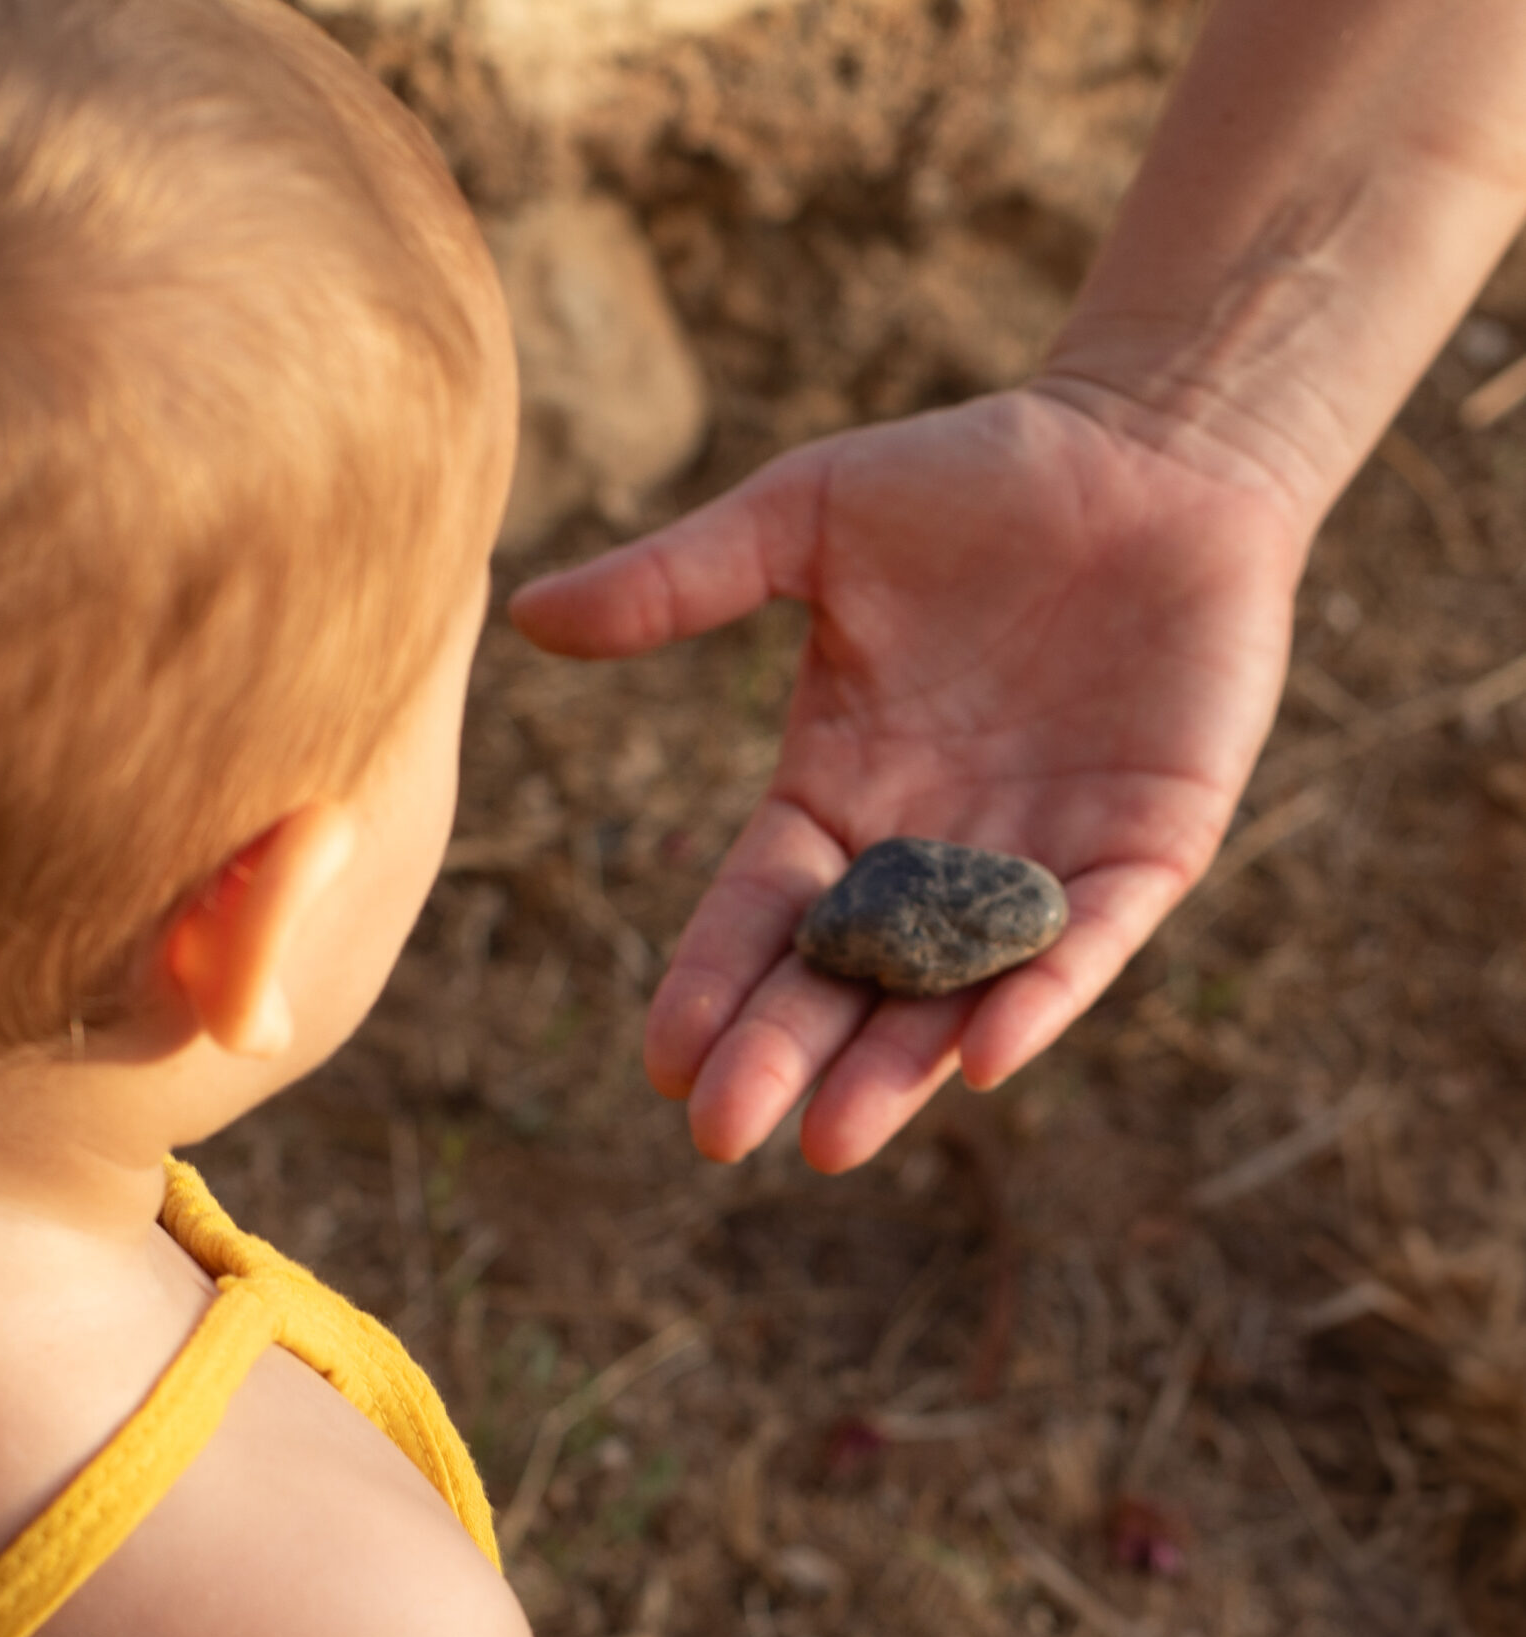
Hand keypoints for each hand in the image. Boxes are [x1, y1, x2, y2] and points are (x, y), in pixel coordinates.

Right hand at [511, 389, 1305, 1170]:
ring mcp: (1038, 862)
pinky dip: (1042, 996)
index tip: (665, 1059)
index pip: (762, 913)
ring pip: (957, 991)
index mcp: (841, 794)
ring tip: (834, 1142)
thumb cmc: (978, 476)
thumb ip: (680, 580)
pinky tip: (989, 1056)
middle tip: (724, 1135)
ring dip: (899, 1069)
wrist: (1154, 448)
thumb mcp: (809, 518)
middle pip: (842, 980)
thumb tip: (526, 613)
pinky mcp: (1147, 851)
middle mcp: (930, 852)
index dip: (713, 983)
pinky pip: (1086, 944)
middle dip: (785, 1056)